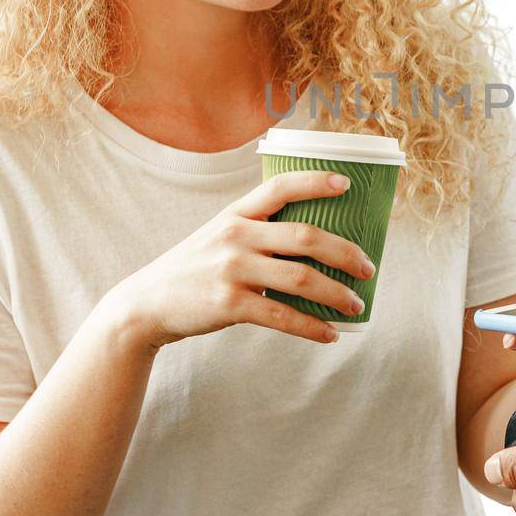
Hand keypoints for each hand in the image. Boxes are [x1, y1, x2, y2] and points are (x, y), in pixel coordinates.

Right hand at [105, 171, 377, 348]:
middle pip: (306, 237)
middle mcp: (236, 235)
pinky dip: (312, 327)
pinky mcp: (229, 304)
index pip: (280, 186)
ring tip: (357, 304)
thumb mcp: (219, 237)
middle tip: (369, 267)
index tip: (347, 184)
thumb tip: (317, 248)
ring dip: (337, 294)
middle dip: (346, 252)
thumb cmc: (195, 270)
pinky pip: (282, 316)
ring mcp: (232, 269)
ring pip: (302, 279)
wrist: (146, 304)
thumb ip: (257, 233)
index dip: (315, 181)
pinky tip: (330, 334)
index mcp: (236, 213)